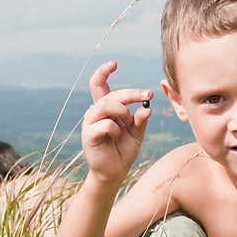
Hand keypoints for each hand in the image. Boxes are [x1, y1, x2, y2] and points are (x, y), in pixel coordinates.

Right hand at [81, 61, 151, 184]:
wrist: (114, 173)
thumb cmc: (123, 151)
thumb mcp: (136, 134)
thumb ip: (140, 120)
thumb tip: (147, 107)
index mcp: (105, 108)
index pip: (99, 84)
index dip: (104, 72)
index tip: (115, 63)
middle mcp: (95, 112)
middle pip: (111, 94)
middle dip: (131, 93)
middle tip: (148, 94)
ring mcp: (90, 123)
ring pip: (107, 105)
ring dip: (123, 111)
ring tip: (128, 123)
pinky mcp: (89, 135)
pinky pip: (106, 124)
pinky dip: (116, 129)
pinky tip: (115, 137)